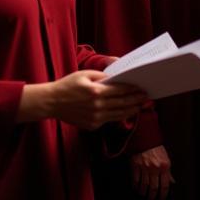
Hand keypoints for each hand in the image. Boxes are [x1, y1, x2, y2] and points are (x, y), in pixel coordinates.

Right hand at [21, 71, 145, 128]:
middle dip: (136, 100)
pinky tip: (126, 112)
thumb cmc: (68, 85)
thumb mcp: (84, 74)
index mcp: (96, 91)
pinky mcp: (92, 125)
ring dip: (131, 110)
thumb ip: (102, 76)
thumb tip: (117, 77)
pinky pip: (109, 120)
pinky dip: (119, 116)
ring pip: (119, 114)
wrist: (52, 102)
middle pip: (122, 103)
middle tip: (146, 97)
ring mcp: (95, 118)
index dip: (133, 89)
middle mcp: (97, 106)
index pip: (120, 90)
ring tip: (140, 106)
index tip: (142, 87)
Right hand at [130, 146, 173, 199]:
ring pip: (144, 186)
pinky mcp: (135, 165)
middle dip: (152, 197)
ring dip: (143, 193)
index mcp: (164, 166)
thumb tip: (172, 182)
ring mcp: (144, 167)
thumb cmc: (156, 147)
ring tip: (143, 196)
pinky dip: (136, 186)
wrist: (145, 136)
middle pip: (154, 188)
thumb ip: (168, 171)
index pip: (165, 185)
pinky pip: (135, 180)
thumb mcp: (166, 158)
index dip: (163, 195)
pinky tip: (136, 188)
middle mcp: (155, 167)